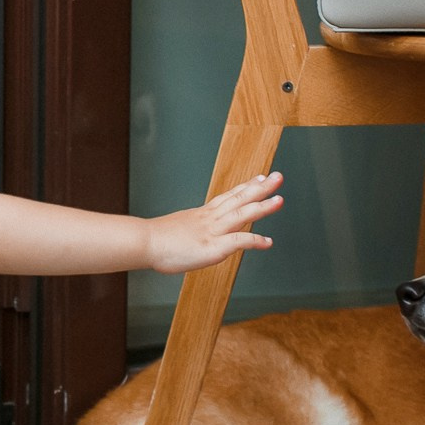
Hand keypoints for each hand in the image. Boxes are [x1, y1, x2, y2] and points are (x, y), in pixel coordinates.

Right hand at [145, 172, 283, 273]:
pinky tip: (268, 242)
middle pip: (239, 198)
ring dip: (263, 207)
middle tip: (278, 177)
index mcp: (202, 214)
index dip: (246, 187)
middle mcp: (210, 218)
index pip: (229, 196)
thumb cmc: (154, 240)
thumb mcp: (175, 229)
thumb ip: (187, 230)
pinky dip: (255, 241)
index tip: (260, 177)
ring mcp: (213, 231)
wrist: (144, 241)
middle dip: (261, 188)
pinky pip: (238, 241)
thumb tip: (188, 234)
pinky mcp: (213, 247)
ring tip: (280, 200)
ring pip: (242, 214)